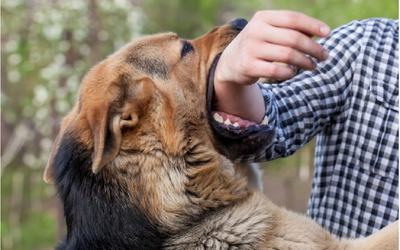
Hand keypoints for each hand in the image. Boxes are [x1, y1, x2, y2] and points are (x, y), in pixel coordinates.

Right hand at [213, 11, 330, 122]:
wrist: (230, 62)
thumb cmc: (258, 45)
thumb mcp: (270, 31)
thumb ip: (291, 30)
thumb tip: (321, 32)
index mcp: (263, 18)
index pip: (293, 18)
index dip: (313, 25)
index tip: (328, 34)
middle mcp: (256, 31)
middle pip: (294, 38)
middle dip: (314, 48)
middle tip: (324, 56)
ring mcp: (251, 49)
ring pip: (288, 55)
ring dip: (306, 62)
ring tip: (313, 66)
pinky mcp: (249, 66)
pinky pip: (278, 70)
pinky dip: (290, 72)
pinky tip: (293, 72)